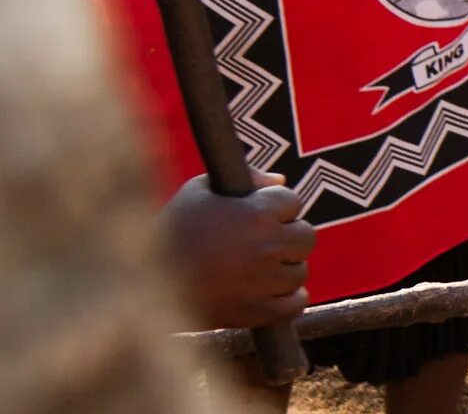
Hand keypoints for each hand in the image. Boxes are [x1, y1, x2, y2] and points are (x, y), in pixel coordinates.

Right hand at [163, 173, 311, 329]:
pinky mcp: (255, 312)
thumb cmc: (170, 231)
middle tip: (260, 241)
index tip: (254, 212)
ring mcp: (264, 282)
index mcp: (257, 213)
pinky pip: (295, 304)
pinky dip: (288, 298)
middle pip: (306, 236)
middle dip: (287, 235)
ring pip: (300, 270)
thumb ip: (245, 178)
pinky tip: (269, 290)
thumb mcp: (198, 191)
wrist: (139, 286)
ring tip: (255, 267)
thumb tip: (279, 181)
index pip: (292, 200)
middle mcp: (267, 247)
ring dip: (284, 268)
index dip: (274, 205)